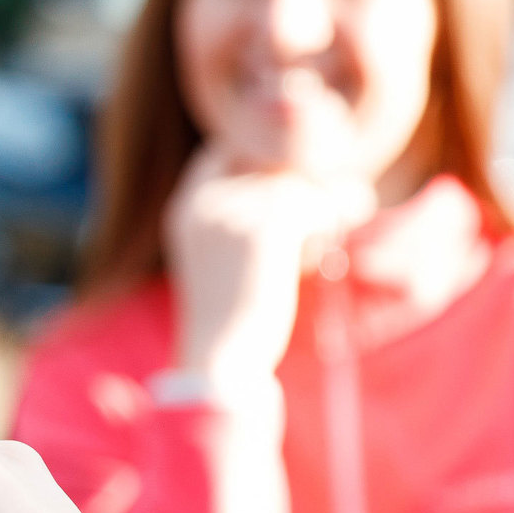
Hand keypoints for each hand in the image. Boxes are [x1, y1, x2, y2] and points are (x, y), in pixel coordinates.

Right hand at [164, 149, 376, 390]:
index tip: (290, 192)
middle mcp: (203, 202)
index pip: (224, 151)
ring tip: (323, 241)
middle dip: (304, 188)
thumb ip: (248, 216)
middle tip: (326, 219)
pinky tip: (318, 255)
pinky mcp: (265, 229)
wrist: (220, 361)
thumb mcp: (226, 258)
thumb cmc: (231, 318)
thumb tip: (310, 181)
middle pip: (272, 165)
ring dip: (322, 210)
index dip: (262, 163)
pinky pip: (315, 206)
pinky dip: (328, 225)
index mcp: (185, 208)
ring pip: (298, 185)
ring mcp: (232, 212)